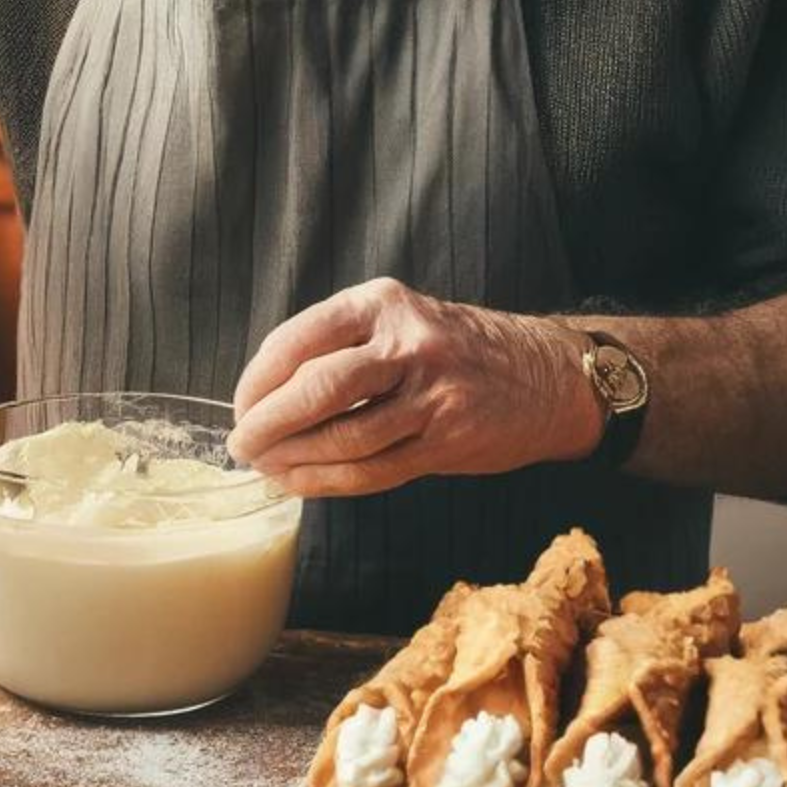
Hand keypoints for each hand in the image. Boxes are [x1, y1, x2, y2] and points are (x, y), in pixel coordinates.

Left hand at [226, 278, 602, 498]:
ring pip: (344, 435)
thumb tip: (262, 394)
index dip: (257, 381)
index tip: (239, 407)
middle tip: (241, 444)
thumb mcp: (398, 320)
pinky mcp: (448, 440)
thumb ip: (339, 346)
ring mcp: (432, 393)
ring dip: (294, 459)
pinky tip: (300, 483)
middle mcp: (408, 342)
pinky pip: (373, 469)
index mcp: (382, 303)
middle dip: (268, 422)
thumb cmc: (453, 350)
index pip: (298, 340)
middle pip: (317, 387)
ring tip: (267, 468)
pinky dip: (327, 482)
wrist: (546, 375)